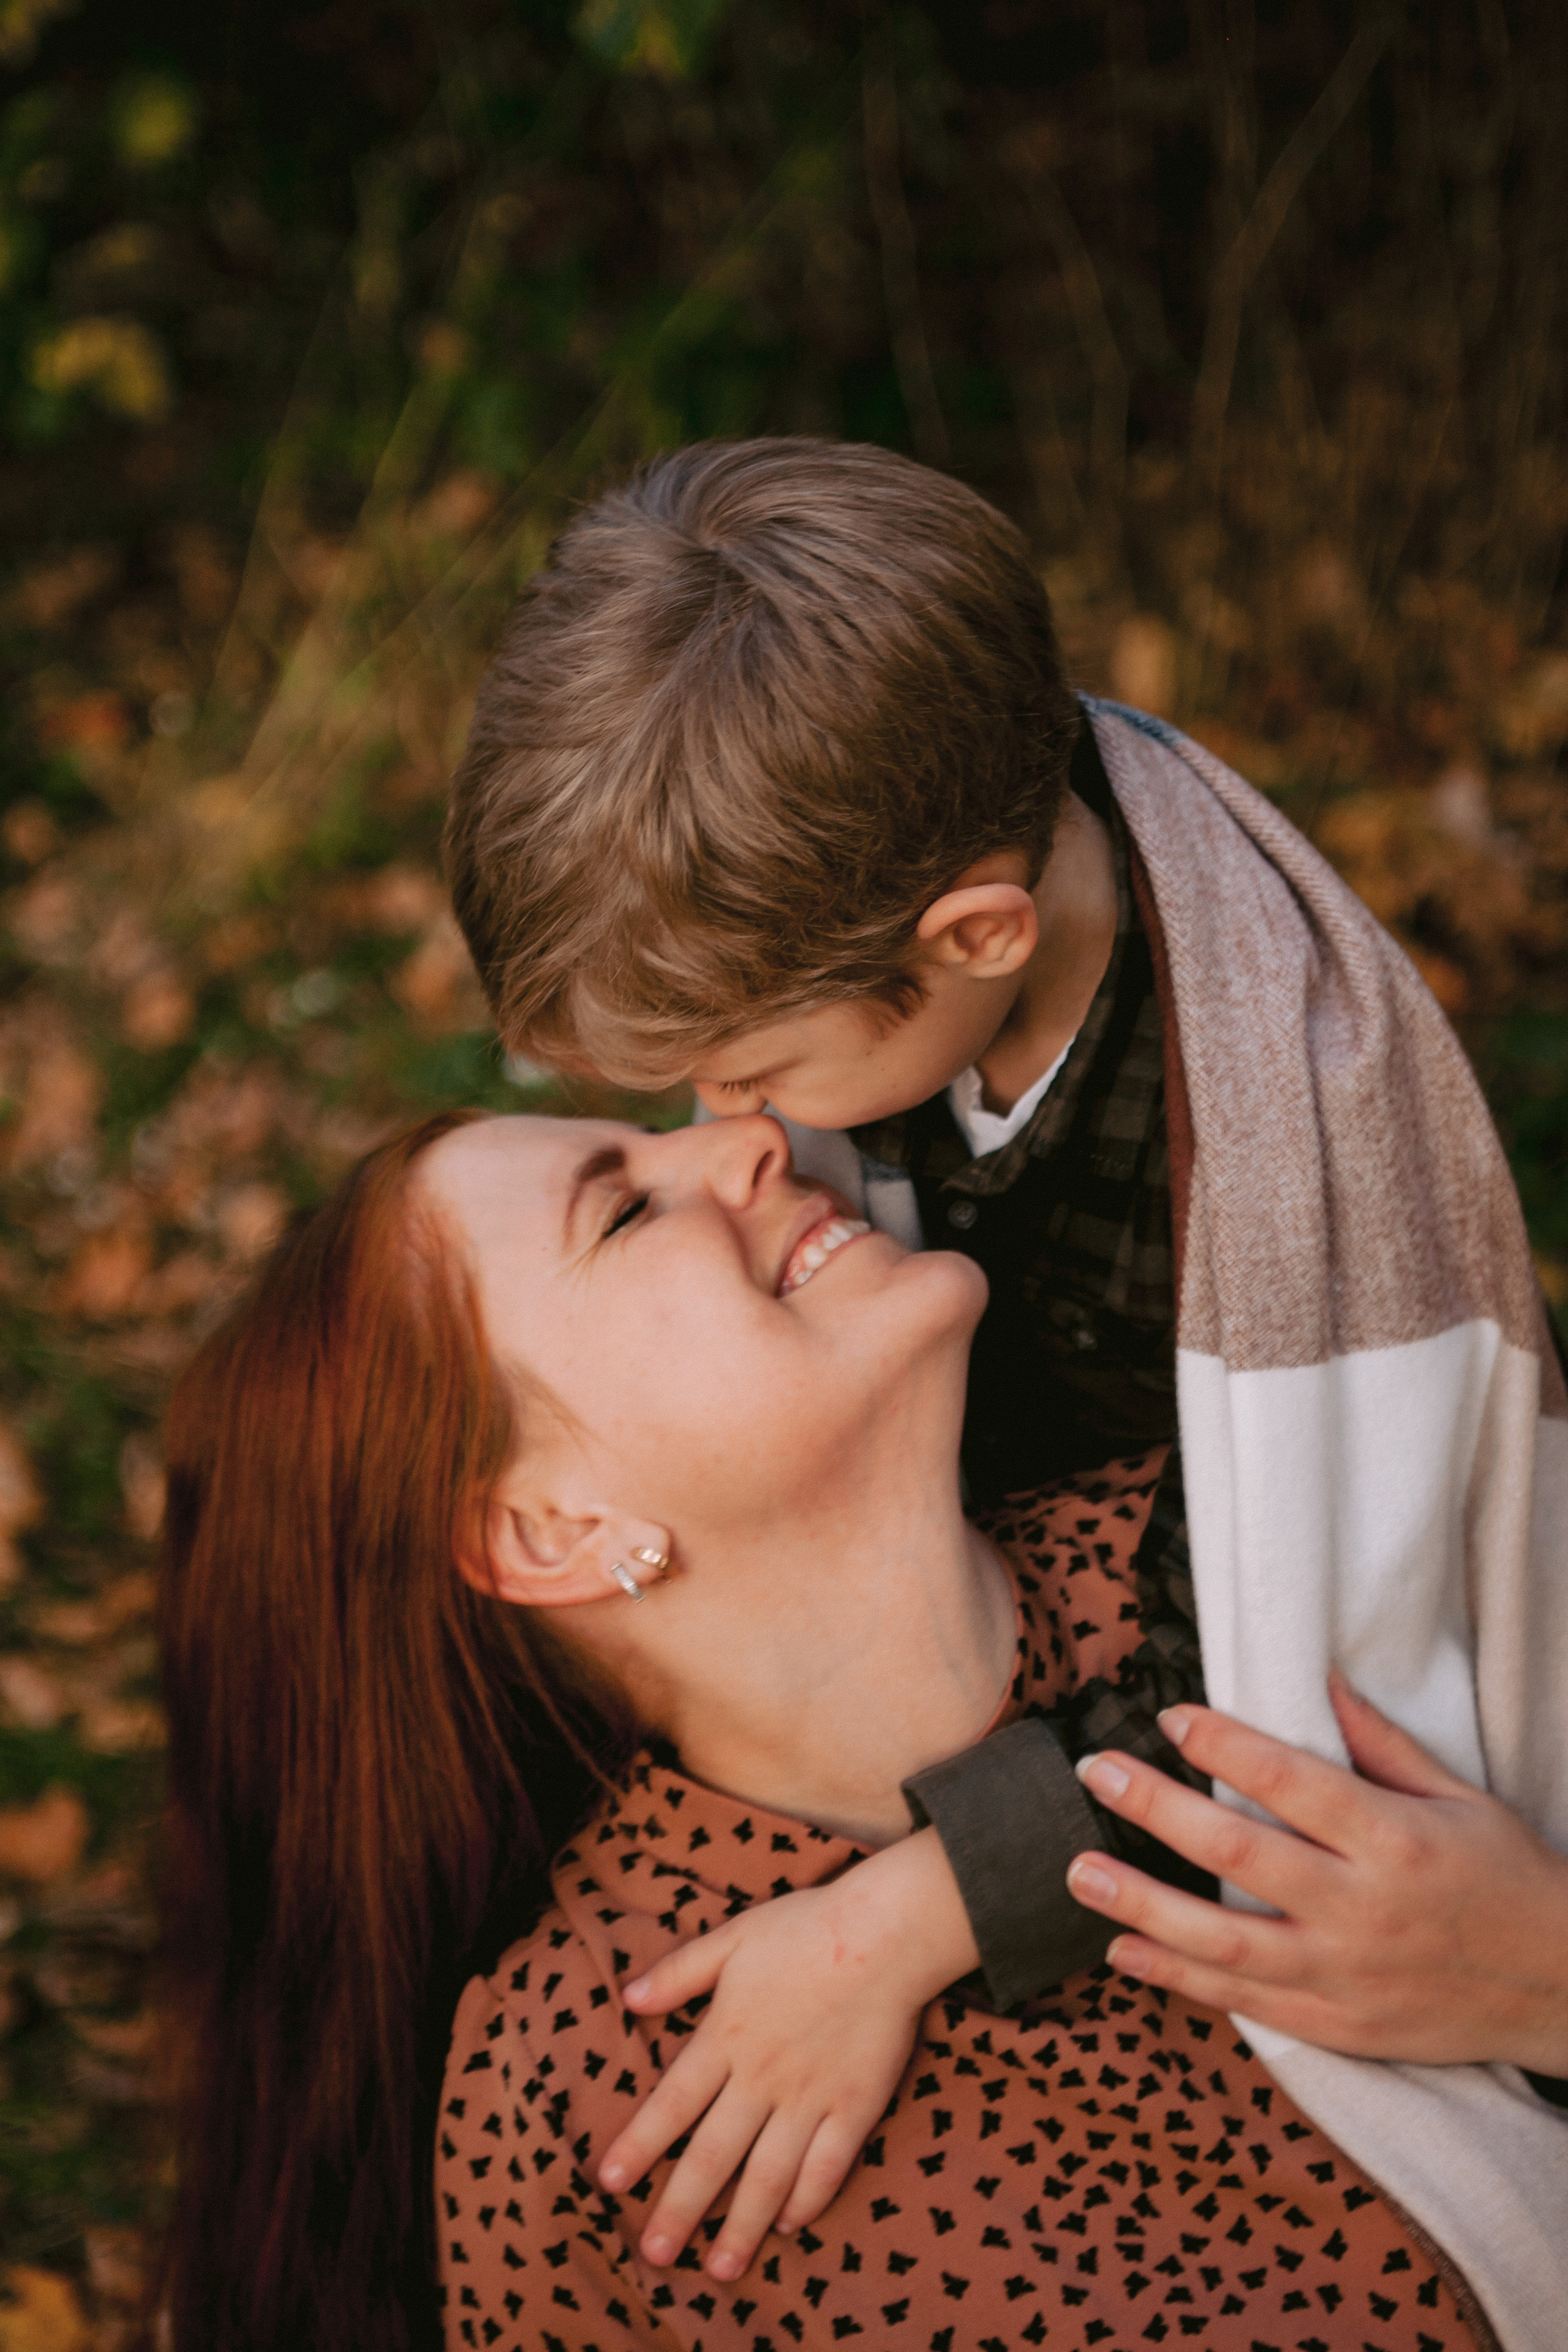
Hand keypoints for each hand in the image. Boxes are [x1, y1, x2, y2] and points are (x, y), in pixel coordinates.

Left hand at [598, 1827, 978, 2280]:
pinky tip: (790, 2224)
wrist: (885, 1932)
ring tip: (720, 2269)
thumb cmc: (806, 1927)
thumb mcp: (732, 1938)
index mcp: (726, 2036)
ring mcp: (810, 2097)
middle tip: (655, 2253)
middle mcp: (762, 2077)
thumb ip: (681, 1972)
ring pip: (768, 2175)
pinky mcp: (854, 2106)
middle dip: (681, 2209)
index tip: (610, 2183)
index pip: (671, 2104)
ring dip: (741, 2225)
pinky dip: (808, 2199)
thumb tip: (629, 1997)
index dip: (639, 2145)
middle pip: (713, 2155)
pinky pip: (827, 2165)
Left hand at [1065, 1673, 1567, 2073]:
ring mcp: (1346, 1975)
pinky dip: (1179, 1978)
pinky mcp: (1338, 2026)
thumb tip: (1322, 1679)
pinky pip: (1243, 2002)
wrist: (1562, 1989)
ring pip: (1225, 1941)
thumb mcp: (1461, 1800)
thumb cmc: (1508, 1880)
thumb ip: (1383, 1743)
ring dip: (1142, 1906)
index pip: (1293, 1783)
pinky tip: (1124, 1951)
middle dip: (1158, 1810)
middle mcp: (1363, 1909)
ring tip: (1078, 1871)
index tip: (1169, 1715)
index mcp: (1396, 1840)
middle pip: (1241, 1854)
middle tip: (1095, 1773)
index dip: (1226, 1744)